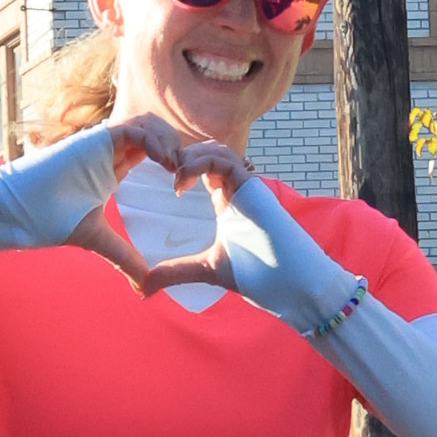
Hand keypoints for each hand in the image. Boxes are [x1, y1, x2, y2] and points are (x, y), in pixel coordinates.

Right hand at [62, 121, 245, 287]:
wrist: (19, 211)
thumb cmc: (49, 219)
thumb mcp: (98, 240)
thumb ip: (123, 257)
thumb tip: (144, 286)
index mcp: (112, 168)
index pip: (151, 151)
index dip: (172, 162)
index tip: (184, 186)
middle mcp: (109, 151)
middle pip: (154, 132)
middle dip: (176, 148)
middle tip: (187, 175)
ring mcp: (102, 142)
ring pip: (147, 124)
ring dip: (168, 141)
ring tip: (177, 168)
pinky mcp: (94, 139)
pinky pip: (133, 127)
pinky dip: (153, 140)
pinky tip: (164, 161)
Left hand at [133, 168, 345, 331]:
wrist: (291, 283)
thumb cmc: (260, 275)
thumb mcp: (207, 269)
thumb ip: (177, 271)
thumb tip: (145, 287)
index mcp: (226, 201)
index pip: (201, 168)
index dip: (179, 168)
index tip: (162, 186)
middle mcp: (235, 188)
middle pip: (206, 152)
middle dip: (181, 156)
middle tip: (161, 173)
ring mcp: (245, 185)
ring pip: (215, 149)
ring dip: (189, 155)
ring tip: (172, 175)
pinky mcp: (252, 185)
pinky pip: (224, 159)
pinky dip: (199, 161)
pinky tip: (182, 178)